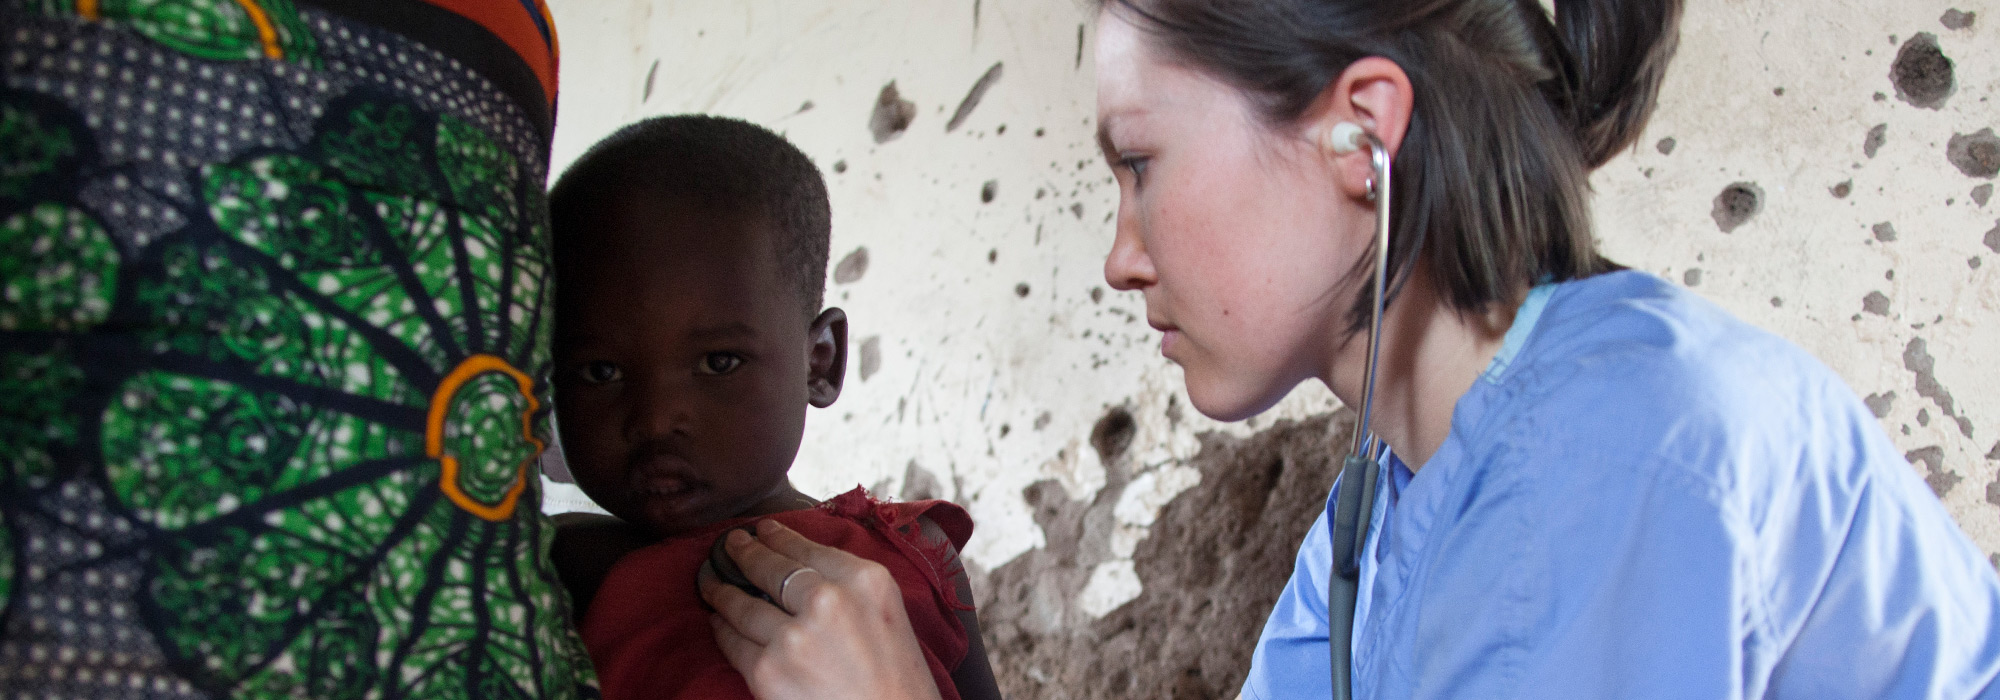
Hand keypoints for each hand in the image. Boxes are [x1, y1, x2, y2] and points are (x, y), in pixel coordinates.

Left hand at [699, 519, 943, 699]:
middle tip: (730, 544)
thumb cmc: (899, 679)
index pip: (808, 548)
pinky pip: (733, 642)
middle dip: (744, 552)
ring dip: (721, 590)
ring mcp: (794, 636)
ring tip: (710, 582)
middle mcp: (828, 600)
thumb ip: (850, 585)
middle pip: (771, 567)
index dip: (778, 537)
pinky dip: (722, 629)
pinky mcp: (768, 670)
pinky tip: (718, 621)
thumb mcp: (887, 612)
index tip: (762, 530)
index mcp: (865, 581)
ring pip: (743, 604)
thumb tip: (798, 568)